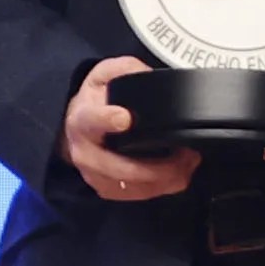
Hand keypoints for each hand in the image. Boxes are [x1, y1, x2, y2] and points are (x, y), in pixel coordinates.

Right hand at [65, 55, 201, 202]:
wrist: (74, 129)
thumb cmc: (95, 101)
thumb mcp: (104, 75)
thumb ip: (125, 69)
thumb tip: (148, 74)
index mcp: (84, 119)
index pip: (92, 121)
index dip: (107, 120)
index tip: (124, 118)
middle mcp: (85, 152)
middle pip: (122, 167)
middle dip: (159, 166)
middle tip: (187, 155)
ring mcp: (95, 175)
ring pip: (133, 187)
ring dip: (166, 179)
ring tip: (190, 164)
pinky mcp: (105, 189)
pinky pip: (136, 195)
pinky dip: (161, 188)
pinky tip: (178, 176)